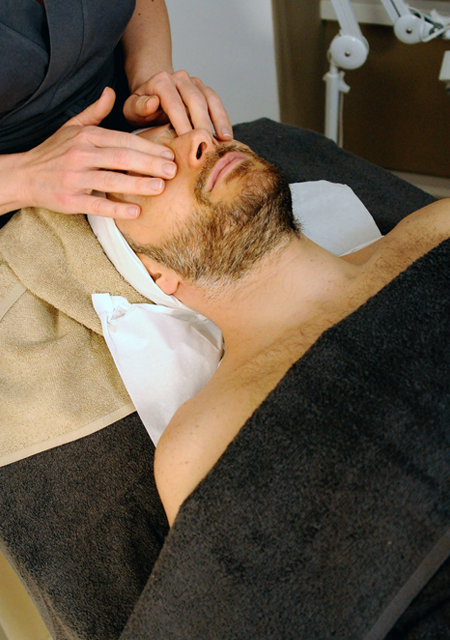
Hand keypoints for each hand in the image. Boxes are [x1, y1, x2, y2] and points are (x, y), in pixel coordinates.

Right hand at [17, 87, 177, 217]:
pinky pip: (96, 204)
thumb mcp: (71, 127)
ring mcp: (74, 178)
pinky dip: (116, 209)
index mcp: (86, 136)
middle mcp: (80, 155)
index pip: (123, 140)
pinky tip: (136, 211)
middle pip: (121, 158)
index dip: (148, 146)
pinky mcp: (69, 199)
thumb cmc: (53, 152)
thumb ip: (95, 112)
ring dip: (137, 184)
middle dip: (150, 164)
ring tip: (160, 187)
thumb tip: (111, 92)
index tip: (169, 153)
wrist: (24, 175)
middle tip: (173, 170)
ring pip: (111, 180)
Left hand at [123, 70, 232, 140]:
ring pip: (210, 99)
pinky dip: (223, 118)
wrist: (151, 96)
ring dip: (218, 119)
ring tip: (224, 139)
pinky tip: (227, 135)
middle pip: (195, 100)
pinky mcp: (204, 91)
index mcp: (161, 82)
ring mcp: (194, 83)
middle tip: (207, 143)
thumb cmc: (141, 108)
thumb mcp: (131, 109)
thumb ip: (138, 107)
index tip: (188, 140)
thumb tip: (153, 102)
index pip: (174, 103)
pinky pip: (216, 102)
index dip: (182, 122)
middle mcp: (179, 78)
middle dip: (202, 123)